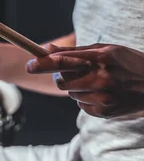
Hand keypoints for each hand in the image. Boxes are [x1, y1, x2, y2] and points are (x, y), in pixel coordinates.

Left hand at [26, 43, 143, 118]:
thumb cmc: (130, 64)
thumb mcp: (107, 50)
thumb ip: (76, 50)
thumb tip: (47, 49)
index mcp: (101, 58)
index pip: (63, 61)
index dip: (42, 64)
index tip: (29, 65)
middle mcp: (102, 78)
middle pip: (62, 81)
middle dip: (61, 77)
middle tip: (71, 74)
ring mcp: (105, 97)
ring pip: (71, 94)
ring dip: (77, 88)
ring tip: (97, 83)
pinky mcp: (106, 112)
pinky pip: (82, 106)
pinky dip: (87, 100)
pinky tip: (103, 94)